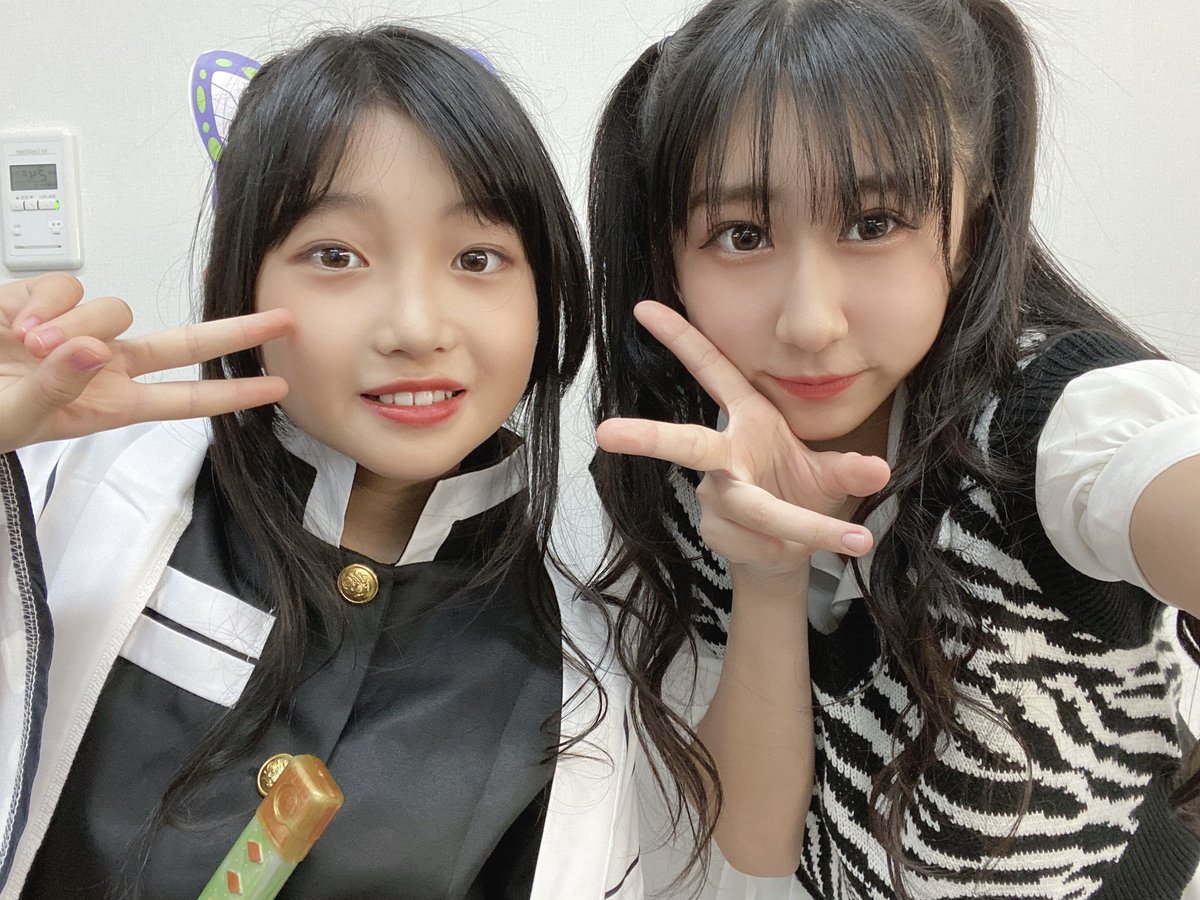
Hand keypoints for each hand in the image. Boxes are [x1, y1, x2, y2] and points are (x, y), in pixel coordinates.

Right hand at [0, 273, 290, 453]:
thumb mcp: (17, 418)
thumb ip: (57, 387)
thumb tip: (95, 350)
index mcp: (108, 404)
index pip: (185, 401)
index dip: (232, 395)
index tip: (279, 387)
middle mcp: (103, 365)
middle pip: (183, 343)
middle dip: (235, 330)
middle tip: (284, 318)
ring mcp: (76, 331)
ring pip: (117, 307)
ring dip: (77, 323)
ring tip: (28, 347)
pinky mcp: (42, 300)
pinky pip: (67, 284)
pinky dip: (42, 301)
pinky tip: (12, 322)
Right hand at [596, 301, 889, 580]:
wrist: (785, 551)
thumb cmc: (798, 492)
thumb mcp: (828, 475)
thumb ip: (848, 469)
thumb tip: (878, 469)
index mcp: (749, 419)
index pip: (711, 371)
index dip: (680, 339)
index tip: (644, 307)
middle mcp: (725, 454)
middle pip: (687, 443)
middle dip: (648, 437)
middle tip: (606, 433)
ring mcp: (714, 493)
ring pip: (748, 506)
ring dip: (799, 525)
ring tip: (849, 539)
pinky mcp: (715, 531)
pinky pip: (753, 539)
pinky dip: (783, 547)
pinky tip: (788, 550)